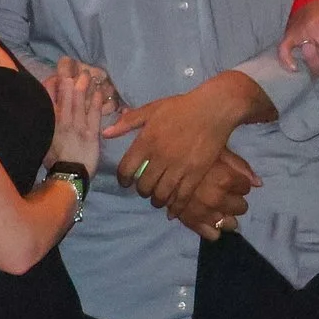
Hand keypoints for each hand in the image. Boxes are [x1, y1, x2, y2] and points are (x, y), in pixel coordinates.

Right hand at [47, 57, 116, 167]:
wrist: (68, 176)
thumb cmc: (53, 159)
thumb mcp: (42, 139)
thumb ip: (45, 122)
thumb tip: (45, 108)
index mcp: (49, 122)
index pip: (48, 98)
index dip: (53, 83)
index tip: (56, 73)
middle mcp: (62, 121)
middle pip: (66, 95)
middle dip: (68, 77)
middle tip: (71, 64)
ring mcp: (78, 126)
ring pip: (80, 101)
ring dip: (83, 85)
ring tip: (86, 73)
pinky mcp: (91, 133)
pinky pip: (95, 114)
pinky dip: (96, 102)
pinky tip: (99, 92)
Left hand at [105, 73, 271, 212]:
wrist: (213, 109)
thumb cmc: (181, 107)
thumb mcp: (151, 109)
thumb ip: (128, 122)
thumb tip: (105, 134)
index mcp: (146, 141)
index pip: (126, 169)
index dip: (123, 179)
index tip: (125, 182)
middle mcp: (160, 157)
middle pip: (144, 186)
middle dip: (142, 190)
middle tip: (145, 189)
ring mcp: (179, 167)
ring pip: (161, 194)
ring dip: (157, 200)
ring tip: (157, 198)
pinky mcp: (196, 174)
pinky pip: (182, 197)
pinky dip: (175, 207)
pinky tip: (172, 211)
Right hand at [168, 152, 256, 240]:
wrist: (157, 161)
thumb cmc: (190, 150)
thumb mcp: (216, 150)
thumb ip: (239, 166)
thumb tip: (259, 183)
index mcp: (225, 179)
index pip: (246, 187)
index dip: (239, 182)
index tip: (230, 177)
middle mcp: (217, 198)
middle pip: (241, 207)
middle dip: (235, 199)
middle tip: (224, 191)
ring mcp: (204, 212)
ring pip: (229, 223)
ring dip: (227, 216)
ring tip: (217, 206)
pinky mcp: (191, 221)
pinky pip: (211, 234)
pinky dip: (213, 230)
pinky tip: (211, 221)